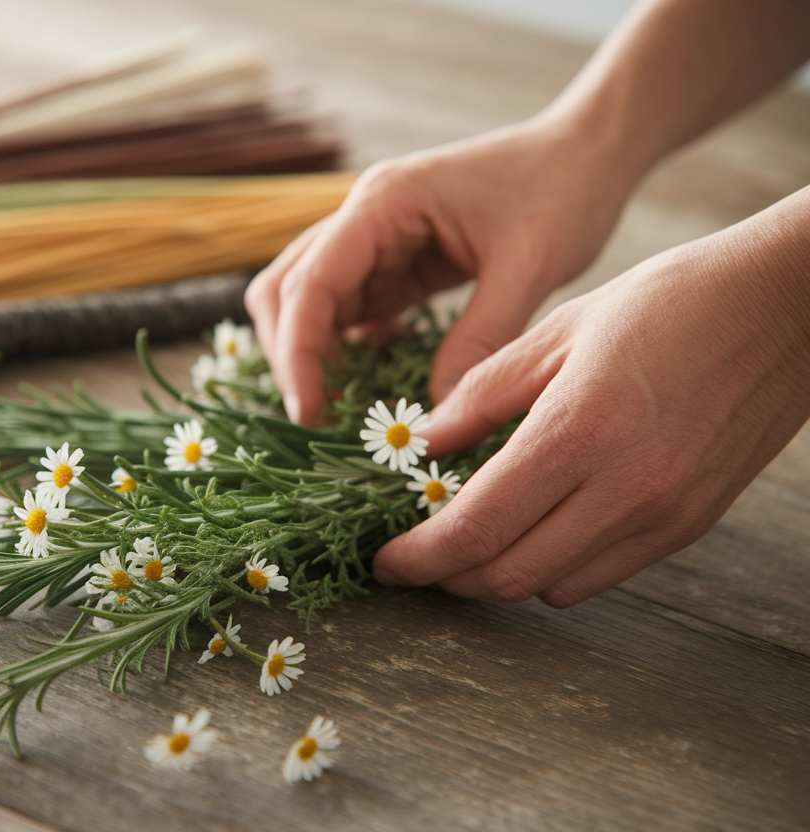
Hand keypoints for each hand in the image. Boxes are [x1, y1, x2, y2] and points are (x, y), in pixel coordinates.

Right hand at [245, 116, 633, 424]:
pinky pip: (350, 310)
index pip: (310, 284)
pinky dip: (350, 348)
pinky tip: (383, 373)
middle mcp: (363, 216)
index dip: (298, 354)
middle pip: (285, 291)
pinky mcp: (394, 260)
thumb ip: (480, 341)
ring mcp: (374, 238)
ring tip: (345, 408)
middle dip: (292, 356)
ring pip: (308, 302)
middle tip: (321, 418)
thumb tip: (438, 421)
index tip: (309, 414)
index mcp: (383, 203)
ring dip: (315, 355)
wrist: (589, 152)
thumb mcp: (528, 268)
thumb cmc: (564, 190)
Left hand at [371, 191, 809, 606]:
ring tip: (471, 538)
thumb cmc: (672, 302)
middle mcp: (625, 488)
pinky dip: (552, 568)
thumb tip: (426, 443)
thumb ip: (482, 393)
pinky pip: (602, 576)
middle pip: (506, 576)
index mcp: (579, 430)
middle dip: (447, 576)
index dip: (418, 558)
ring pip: (551, 588)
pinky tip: (536, 528)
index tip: (384, 561)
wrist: (788, 306)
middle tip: (416, 553)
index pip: (476, 529)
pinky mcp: (691, 526)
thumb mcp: (560, 330)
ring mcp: (664, 515)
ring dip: (498, 575)